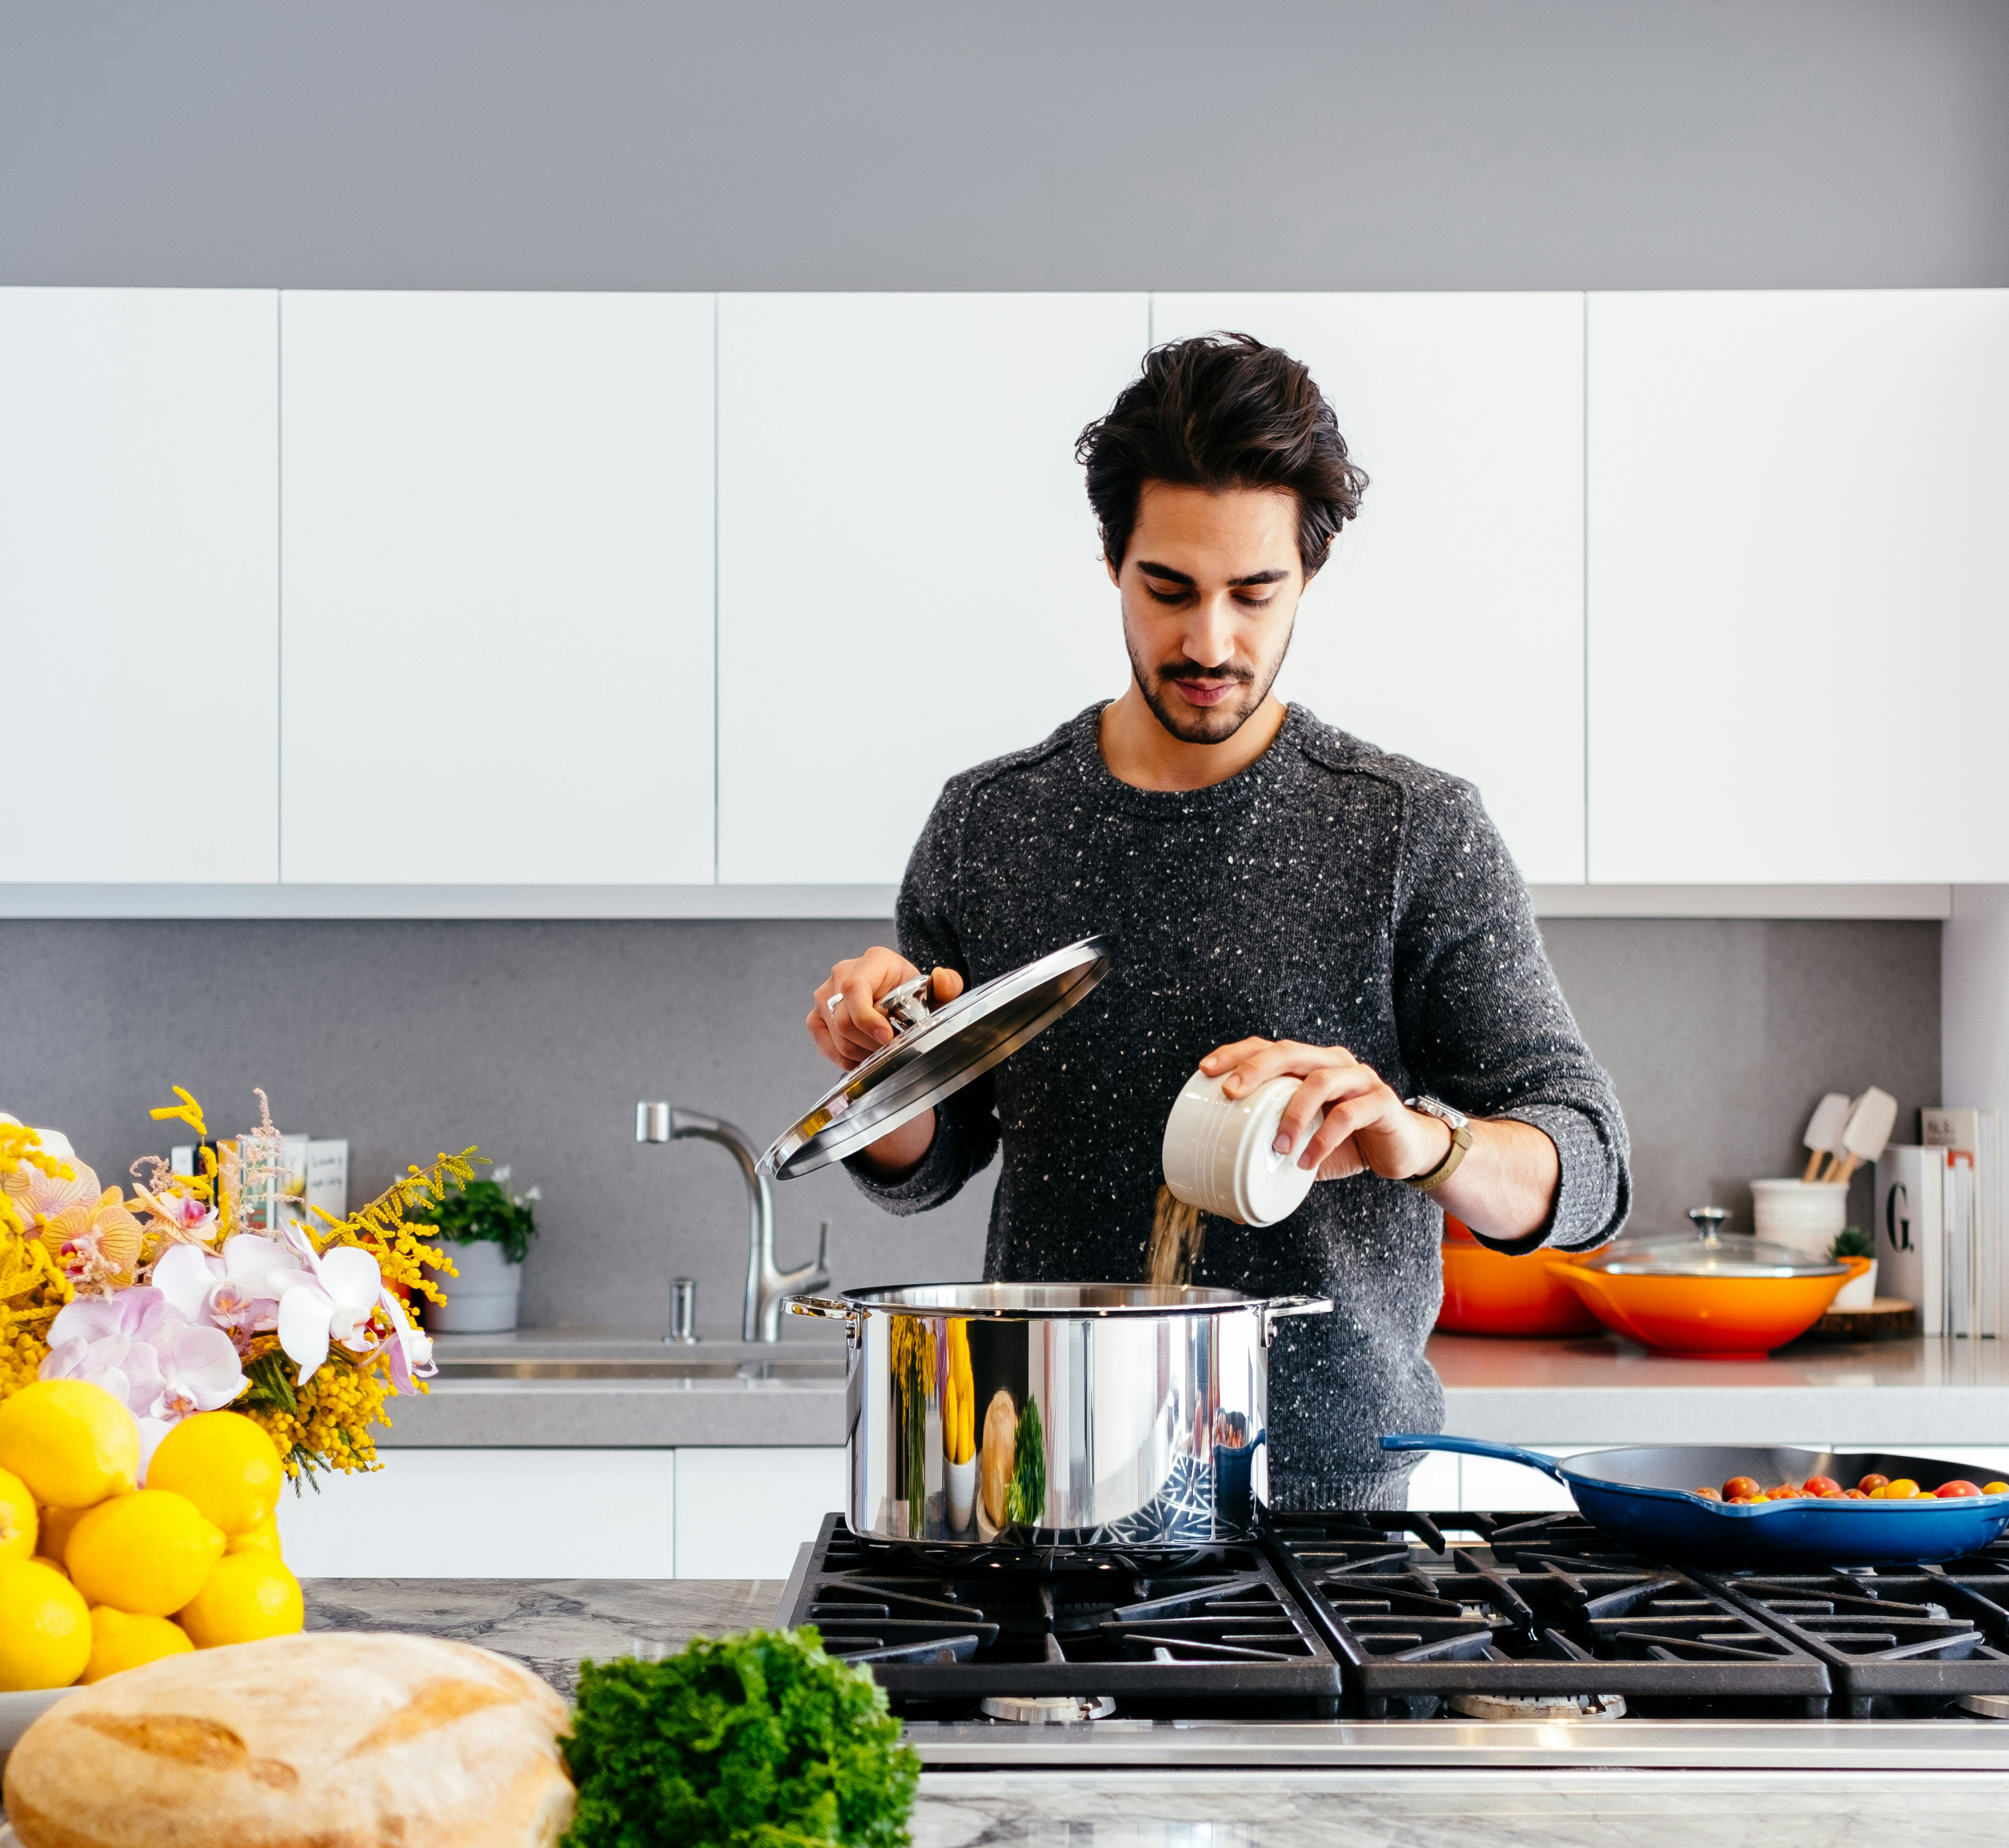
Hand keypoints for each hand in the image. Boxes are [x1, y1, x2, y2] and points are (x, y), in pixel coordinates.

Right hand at [807, 947, 966, 1070]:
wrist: (897, 997)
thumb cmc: (913, 993)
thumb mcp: (935, 991)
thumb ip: (947, 985)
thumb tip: (941, 977)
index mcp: (872, 961)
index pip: (855, 989)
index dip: (867, 1018)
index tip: (886, 1038)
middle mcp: (842, 973)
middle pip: (843, 1019)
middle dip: (869, 1043)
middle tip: (891, 1050)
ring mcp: (825, 995)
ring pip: (835, 1036)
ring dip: (860, 1052)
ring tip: (881, 1053)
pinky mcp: (817, 1016)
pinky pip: (824, 1044)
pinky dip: (844, 1058)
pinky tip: (863, 1058)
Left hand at [1196, 1038, 1450, 1182]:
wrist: (1403, 1152)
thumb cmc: (1346, 1144)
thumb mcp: (1304, 1144)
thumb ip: (1273, 1152)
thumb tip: (1229, 1198)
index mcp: (1310, 1064)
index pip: (1268, 1047)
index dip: (1236, 1054)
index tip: (1205, 1070)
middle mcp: (1334, 1062)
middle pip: (1290, 1051)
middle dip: (1256, 1068)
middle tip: (1231, 1092)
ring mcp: (1360, 1079)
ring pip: (1320, 1081)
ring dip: (1293, 1113)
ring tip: (1277, 1146)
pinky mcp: (1382, 1102)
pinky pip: (1349, 1114)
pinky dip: (1324, 1138)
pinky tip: (1308, 1161)